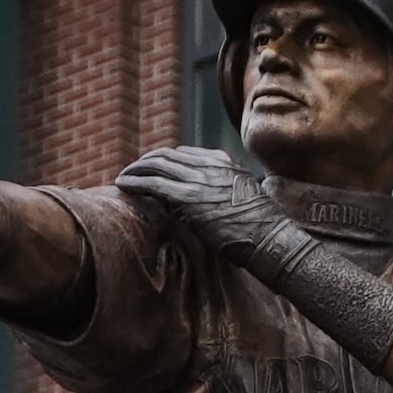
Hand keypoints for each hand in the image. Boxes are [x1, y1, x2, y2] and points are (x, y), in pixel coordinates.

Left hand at [115, 146, 292, 267]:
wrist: (270, 238)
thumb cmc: (263, 228)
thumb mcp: (247, 196)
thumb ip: (228, 189)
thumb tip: (213, 200)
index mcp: (224, 162)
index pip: (185, 154)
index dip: (164, 161)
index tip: (153, 169)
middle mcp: (210, 164)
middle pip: (167, 155)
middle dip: (145, 162)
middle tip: (131, 172)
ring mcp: (199, 179)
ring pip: (156, 165)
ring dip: (135, 170)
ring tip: (122, 178)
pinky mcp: (189, 197)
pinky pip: (153, 184)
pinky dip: (134, 182)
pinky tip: (122, 185)